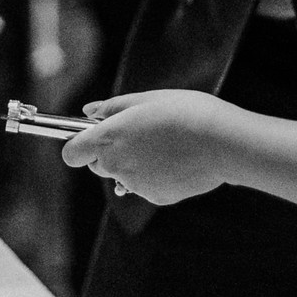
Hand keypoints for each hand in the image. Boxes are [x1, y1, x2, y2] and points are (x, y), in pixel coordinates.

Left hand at [60, 90, 242, 206]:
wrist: (224, 142)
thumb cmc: (187, 112)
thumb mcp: (148, 99)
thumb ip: (114, 107)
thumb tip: (89, 111)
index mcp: (110, 137)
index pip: (72, 152)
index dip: (79, 145)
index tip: (91, 136)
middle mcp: (117, 165)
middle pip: (98, 164)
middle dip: (110, 152)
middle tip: (139, 133)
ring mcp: (136, 185)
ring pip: (125, 175)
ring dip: (136, 163)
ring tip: (167, 143)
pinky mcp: (156, 198)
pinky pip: (147, 186)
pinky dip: (157, 175)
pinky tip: (178, 159)